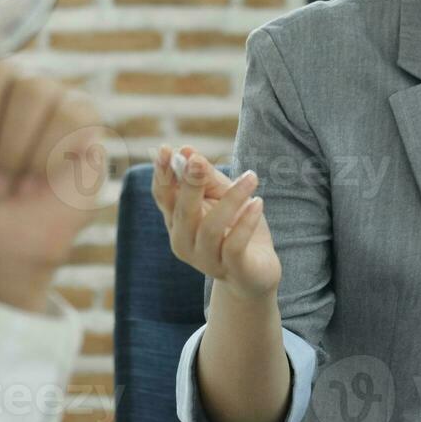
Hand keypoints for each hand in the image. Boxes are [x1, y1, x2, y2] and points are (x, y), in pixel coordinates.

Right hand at [151, 145, 280, 300]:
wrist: (256, 272)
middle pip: (182, 211)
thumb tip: (187, 151)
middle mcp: (184, 241)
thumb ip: (206, 177)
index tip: (166, 149)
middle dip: (189, 184)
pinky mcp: (231, 269)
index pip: (163, 195)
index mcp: (177, 220)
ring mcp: (205, 259)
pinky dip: (246, 222)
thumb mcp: (222, 196)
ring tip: (251, 177)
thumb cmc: (235, 227)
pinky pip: (234, 245)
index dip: (162, 173)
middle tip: (198, 160)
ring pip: (210, 227)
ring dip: (231, 199)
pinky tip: (258, 202)